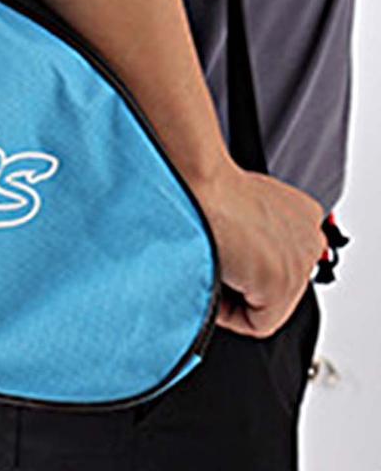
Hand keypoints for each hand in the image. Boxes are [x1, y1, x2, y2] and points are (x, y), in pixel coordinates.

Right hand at [191, 159, 325, 337]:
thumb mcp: (244, 201)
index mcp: (304, 214)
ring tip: (210, 264)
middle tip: (215, 260)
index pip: (279, 260)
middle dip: (243, 281)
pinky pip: (255, 324)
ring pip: (265, 306)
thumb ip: (256, 226)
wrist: (195, 183)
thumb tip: (239, 248)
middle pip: (275, 284)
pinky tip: (212, 279)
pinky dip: (228, 313)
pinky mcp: (281, 284)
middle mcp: (311, 238)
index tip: (225, 254)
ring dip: (234, 293)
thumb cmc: (206, 185)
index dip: (245, 264)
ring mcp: (300, 263)